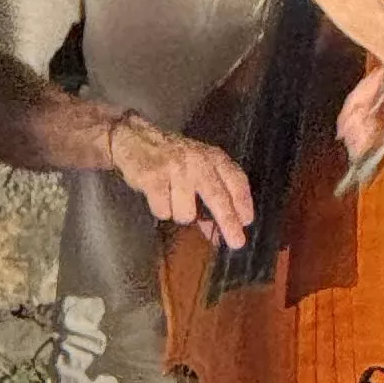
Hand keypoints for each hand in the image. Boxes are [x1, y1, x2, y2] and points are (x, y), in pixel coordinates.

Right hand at [108, 113, 254, 249]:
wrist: (136, 139)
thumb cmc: (174, 160)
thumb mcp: (198, 171)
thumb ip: (211, 199)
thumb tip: (221, 235)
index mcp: (213, 157)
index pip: (236, 180)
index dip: (243, 202)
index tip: (246, 221)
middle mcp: (197, 161)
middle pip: (218, 197)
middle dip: (228, 222)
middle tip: (237, 242)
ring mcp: (175, 169)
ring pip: (186, 212)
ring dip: (181, 215)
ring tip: (173, 200)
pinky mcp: (153, 178)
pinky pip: (163, 211)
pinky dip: (162, 210)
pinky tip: (158, 197)